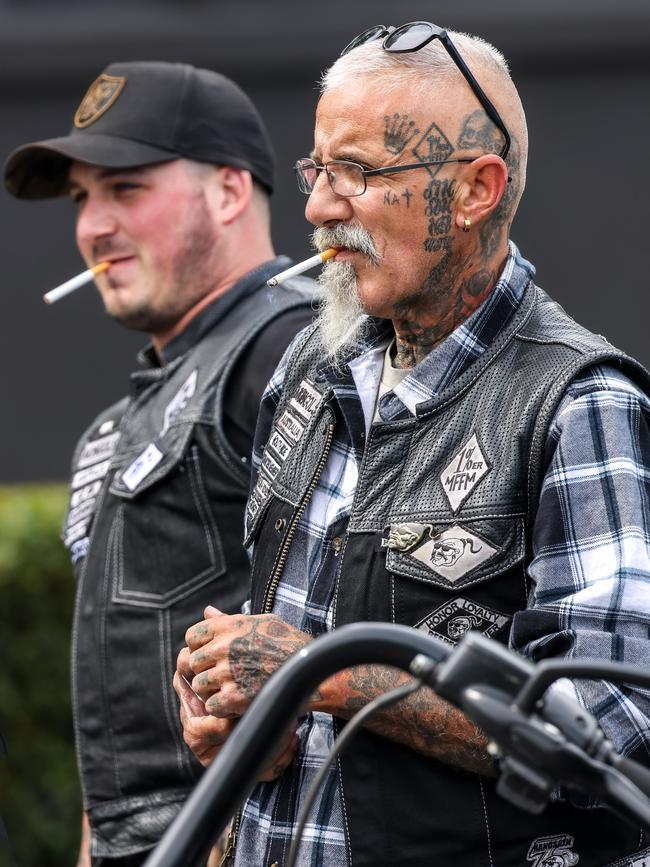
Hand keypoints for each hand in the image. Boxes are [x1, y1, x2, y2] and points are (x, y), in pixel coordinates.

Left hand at [175, 607, 310, 770]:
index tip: (209, 656)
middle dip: (203, 670)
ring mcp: (226, 672)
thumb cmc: (285, 642)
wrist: (307, 667)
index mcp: (227, 626)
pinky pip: (211, 705)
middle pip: (191, 663)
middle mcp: (222, 647)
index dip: (198, 647)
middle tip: (220, 676)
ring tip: (230, 688)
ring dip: (211, 690)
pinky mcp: (233, 696)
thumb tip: (207, 612)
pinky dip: (222, 707)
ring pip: (199, 686)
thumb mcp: (258, 621)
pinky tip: (237, 701)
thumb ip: (227, 620)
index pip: (192, 637)